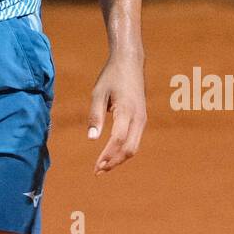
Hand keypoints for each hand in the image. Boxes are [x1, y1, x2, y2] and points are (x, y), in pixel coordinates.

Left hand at [87, 49, 146, 174]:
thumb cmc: (111, 76)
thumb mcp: (98, 93)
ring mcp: (142, 119)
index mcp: (127, 111)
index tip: (96, 166)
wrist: (130, 62)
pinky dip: (124, 150)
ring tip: (102, 166)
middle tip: (97, 171)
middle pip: (130, 149)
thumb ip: (95, 115)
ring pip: (134, 147)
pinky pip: (135, 140)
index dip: (107, 155)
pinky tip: (112, 154)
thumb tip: (92, 139)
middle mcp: (138, 117)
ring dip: (119, 158)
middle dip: (114, 162)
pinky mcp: (142, 118)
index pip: (118, 139)